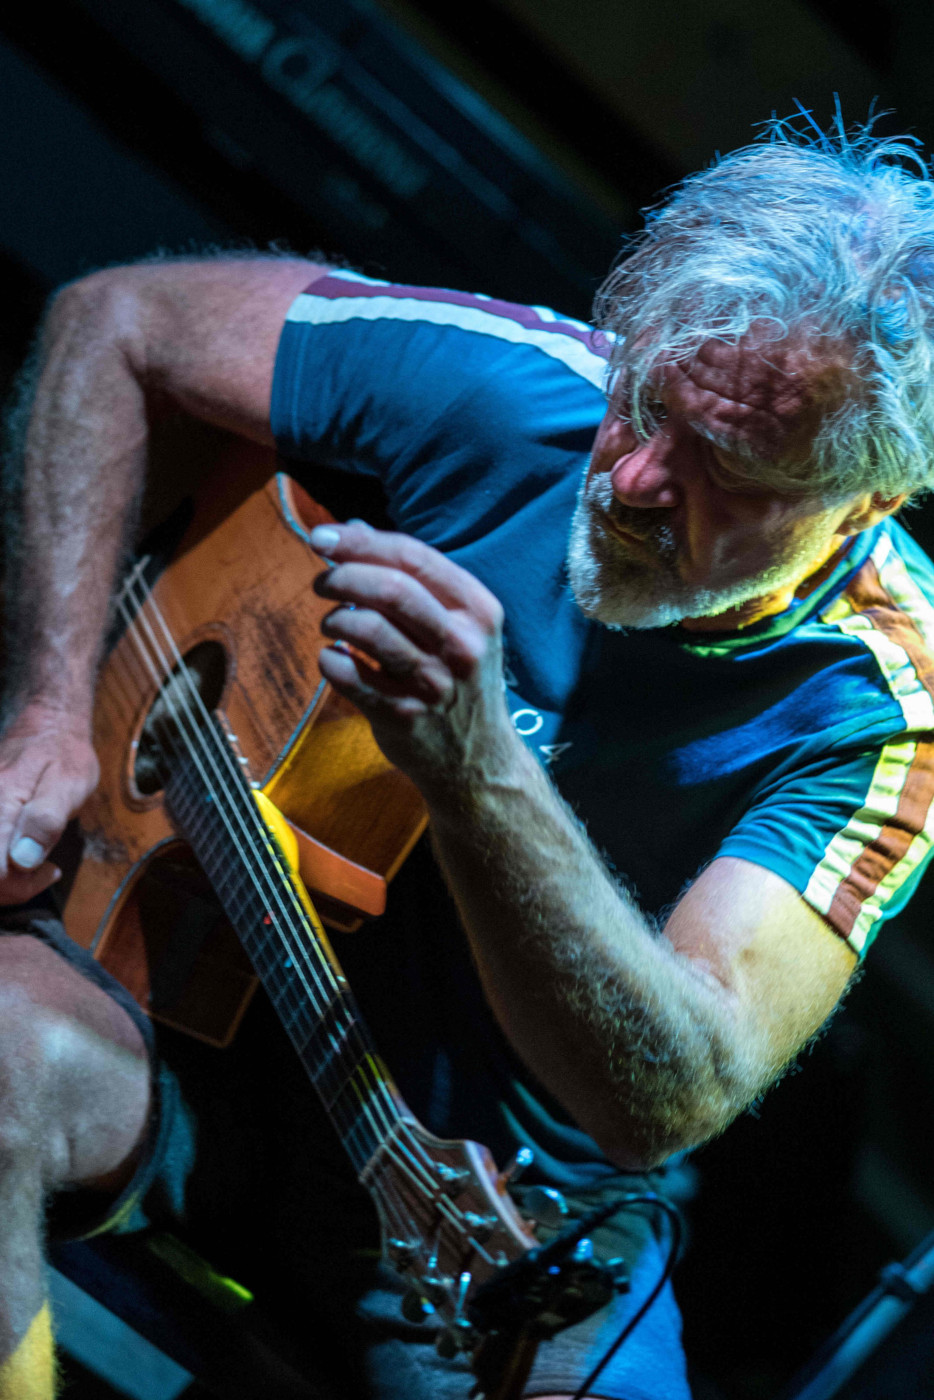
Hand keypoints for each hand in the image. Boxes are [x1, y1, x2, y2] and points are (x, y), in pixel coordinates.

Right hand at [0, 703, 98, 903]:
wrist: (46, 726)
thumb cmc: (63, 755)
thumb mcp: (68, 786)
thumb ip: (46, 820)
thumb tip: (23, 859)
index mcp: (1, 807)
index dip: (20, 885)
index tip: (48, 871)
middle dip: (11, 888)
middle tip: (43, 873)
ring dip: (3, 880)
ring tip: (32, 867)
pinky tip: (18, 855)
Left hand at [310, 521, 518, 799]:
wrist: (477, 761)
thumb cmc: (458, 680)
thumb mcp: (458, 626)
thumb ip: (411, 580)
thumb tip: (352, 531)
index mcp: (478, 610)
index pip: (413, 557)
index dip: (360, 541)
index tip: (322, 537)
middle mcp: (461, 644)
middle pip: (390, 589)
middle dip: (342, 576)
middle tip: (321, 582)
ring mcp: (433, 683)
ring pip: (367, 629)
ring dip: (334, 619)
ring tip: (331, 624)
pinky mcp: (403, 715)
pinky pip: (348, 675)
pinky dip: (329, 661)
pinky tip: (334, 660)